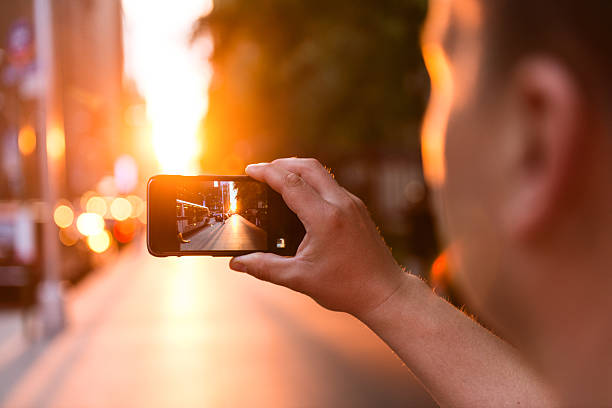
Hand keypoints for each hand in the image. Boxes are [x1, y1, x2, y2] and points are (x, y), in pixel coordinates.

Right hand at [229, 158, 409, 318]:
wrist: (385, 292)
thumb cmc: (345, 287)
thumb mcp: (299, 279)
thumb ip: (264, 268)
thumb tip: (237, 263)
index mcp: (325, 218)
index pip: (291, 183)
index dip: (267, 172)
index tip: (249, 170)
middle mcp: (342, 204)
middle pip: (308, 167)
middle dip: (282, 164)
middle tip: (261, 172)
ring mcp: (353, 204)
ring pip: (322, 174)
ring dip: (298, 171)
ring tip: (278, 180)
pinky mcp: (359, 209)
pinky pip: (332, 186)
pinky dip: (313, 183)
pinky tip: (302, 199)